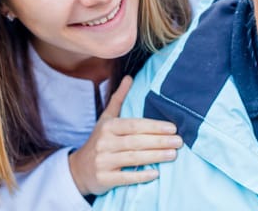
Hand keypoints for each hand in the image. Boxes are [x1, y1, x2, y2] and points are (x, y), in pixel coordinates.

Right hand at [68, 75, 182, 194]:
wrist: (78, 169)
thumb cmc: (99, 141)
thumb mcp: (106, 119)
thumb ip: (118, 99)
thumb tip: (129, 77)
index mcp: (108, 127)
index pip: (134, 125)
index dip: (154, 126)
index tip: (173, 128)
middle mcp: (104, 143)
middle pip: (136, 141)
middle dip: (159, 141)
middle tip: (179, 142)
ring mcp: (103, 161)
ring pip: (133, 158)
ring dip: (155, 157)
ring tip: (173, 155)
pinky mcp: (104, 179)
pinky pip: (125, 177)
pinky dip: (141, 176)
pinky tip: (156, 173)